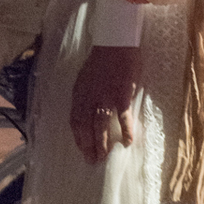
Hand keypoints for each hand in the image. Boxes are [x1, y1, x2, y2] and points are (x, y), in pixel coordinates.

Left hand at [70, 45, 139, 164]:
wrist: (115, 43)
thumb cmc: (102, 59)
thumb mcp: (86, 77)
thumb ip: (86, 94)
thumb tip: (88, 111)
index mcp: (80, 93)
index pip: (75, 120)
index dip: (78, 137)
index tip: (82, 149)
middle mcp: (89, 97)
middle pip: (86, 127)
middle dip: (88, 146)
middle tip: (92, 160)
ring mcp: (105, 97)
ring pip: (101, 125)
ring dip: (102, 143)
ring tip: (104, 157)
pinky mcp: (122, 95)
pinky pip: (123, 117)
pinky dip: (126, 130)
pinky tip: (128, 142)